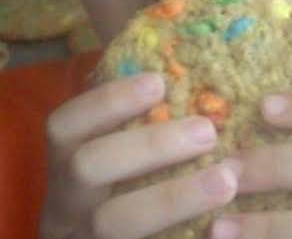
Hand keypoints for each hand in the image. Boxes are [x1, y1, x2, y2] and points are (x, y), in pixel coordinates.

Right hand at [39, 73, 240, 238]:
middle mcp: (66, 203)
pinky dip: (185, 237)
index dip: (108, 100)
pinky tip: (220, 226)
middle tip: (208, 131)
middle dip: (150, 145)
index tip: (159, 82)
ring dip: (175, 198)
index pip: (64, 124)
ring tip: (227, 180)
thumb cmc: (126, 192)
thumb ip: (140, 122)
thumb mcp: (116, 156)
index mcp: (64, 164)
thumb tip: (180, 68)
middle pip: (88, 168)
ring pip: (115, 223)